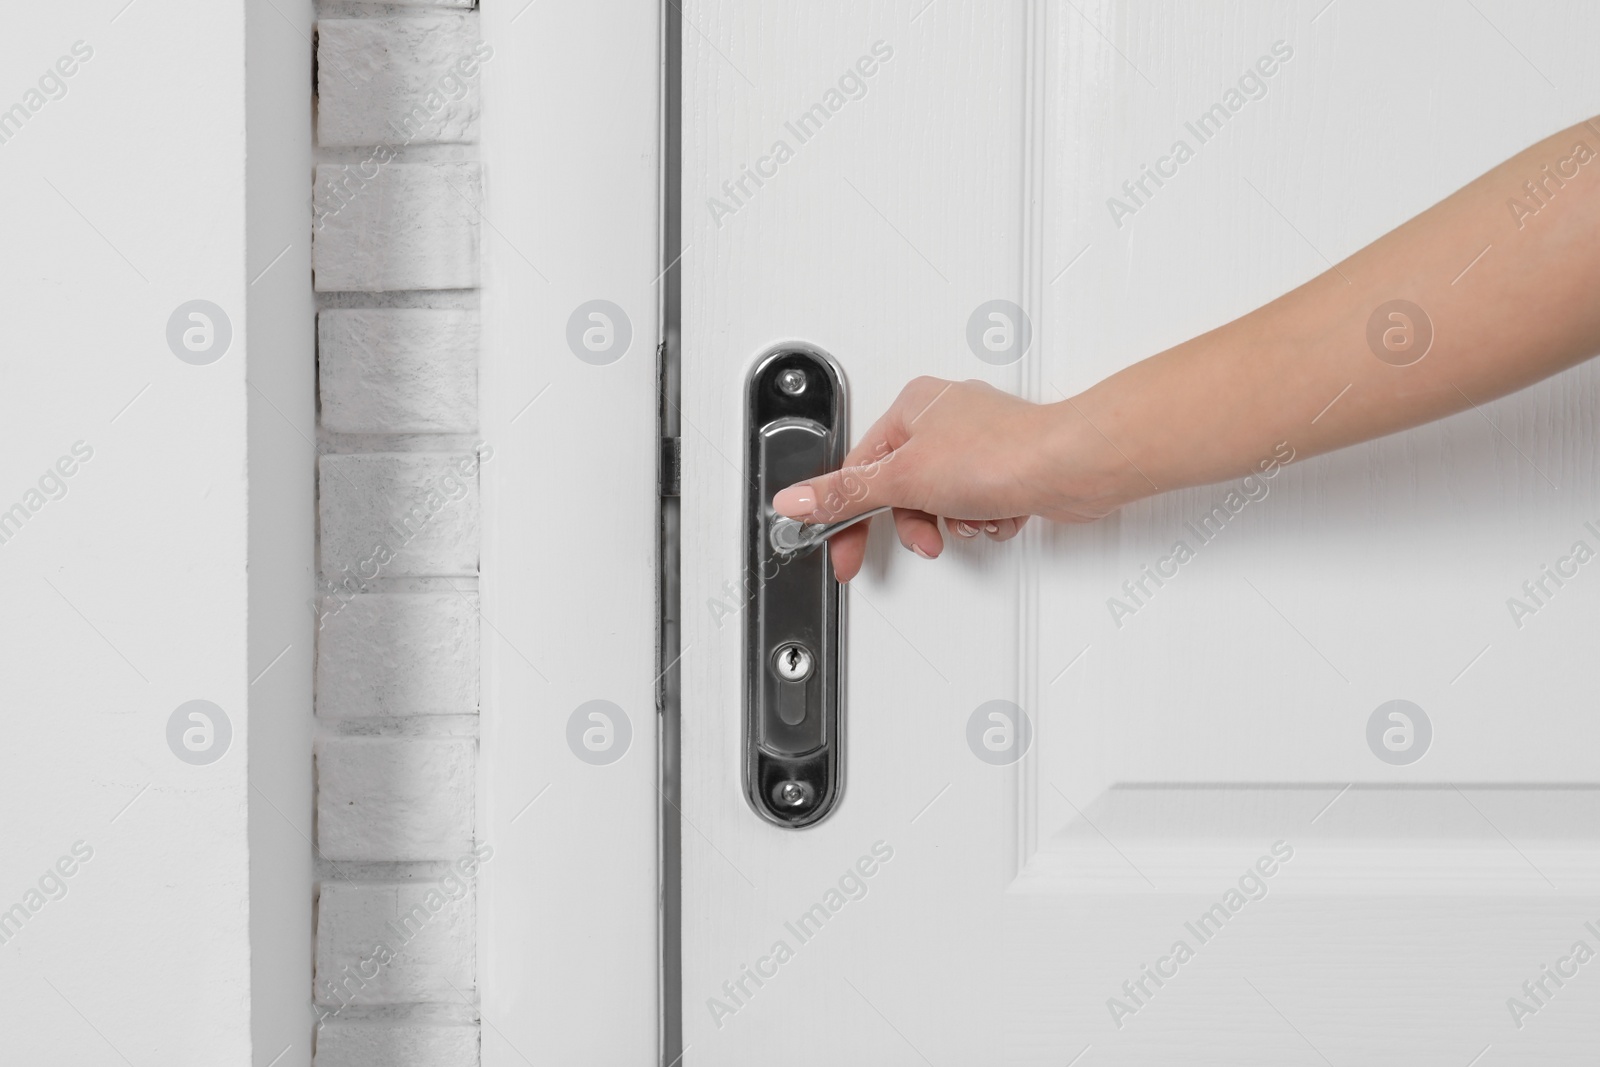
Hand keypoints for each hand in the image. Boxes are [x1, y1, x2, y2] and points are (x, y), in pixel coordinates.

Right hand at [770, 377, 1130, 580]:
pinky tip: (998, 514)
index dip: (848, 519)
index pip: (859, 470)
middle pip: (901, 489)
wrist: (1070, 467)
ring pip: (940, 501)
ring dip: (954, 522)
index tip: (844, 554)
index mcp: (910, 407)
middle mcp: (944, 418)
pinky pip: (977, 505)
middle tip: (924, 539)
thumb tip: (795, 500)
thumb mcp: (901, 479)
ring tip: (971, 520)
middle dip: (915, 522)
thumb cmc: (1000, 454)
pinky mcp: (1008, 467)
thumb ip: (843, 494)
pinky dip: (984, 519)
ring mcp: (979, 442)